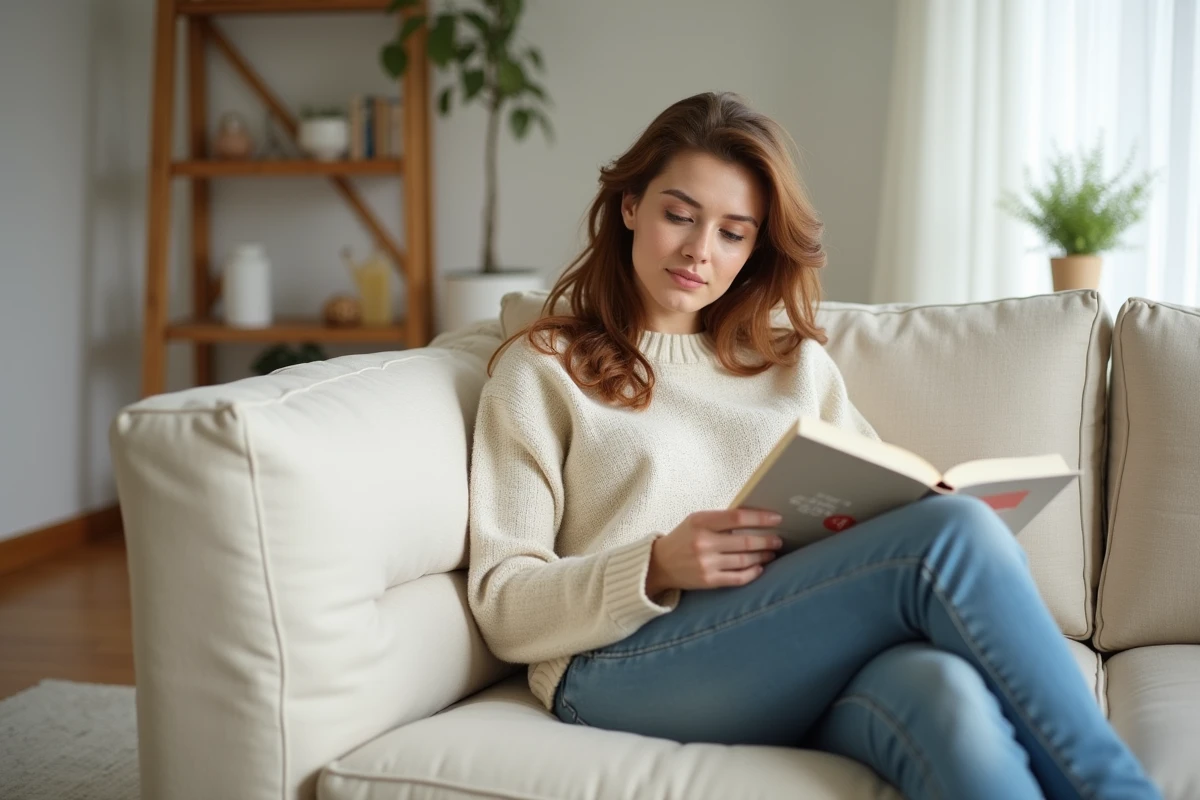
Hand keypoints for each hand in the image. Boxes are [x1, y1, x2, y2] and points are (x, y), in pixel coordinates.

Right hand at [646, 509, 784, 595]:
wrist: (659, 563)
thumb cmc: (683, 538)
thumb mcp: (696, 520)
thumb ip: (721, 519)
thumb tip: (756, 518)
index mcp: (701, 522)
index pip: (738, 517)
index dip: (761, 518)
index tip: (777, 519)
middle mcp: (703, 543)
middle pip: (745, 541)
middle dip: (767, 540)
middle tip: (778, 539)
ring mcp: (706, 564)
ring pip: (745, 560)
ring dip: (762, 556)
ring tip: (770, 552)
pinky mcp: (708, 581)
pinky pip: (738, 578)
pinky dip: (753, 573)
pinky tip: (759, 568)